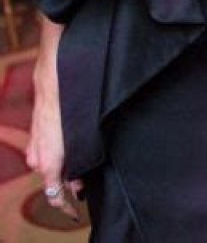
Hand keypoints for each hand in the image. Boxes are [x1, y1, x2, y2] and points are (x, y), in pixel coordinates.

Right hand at [26, 70, 81, 220]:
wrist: (54, 84)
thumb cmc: (70, 110)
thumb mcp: (80, 142)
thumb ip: (78, 167)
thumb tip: (77, 185)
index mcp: (48, 165)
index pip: (54, 197)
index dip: (66, 206)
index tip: (76, 210)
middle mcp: (36, 160)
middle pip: (54, 181)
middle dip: (69, 179)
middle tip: (86, 171)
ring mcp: (33, 148)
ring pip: (49, 166)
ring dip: (63, 165)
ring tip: (79, 153)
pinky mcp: (34, 138)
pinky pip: (44, 154)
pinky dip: (56, 155)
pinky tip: (67, 144)